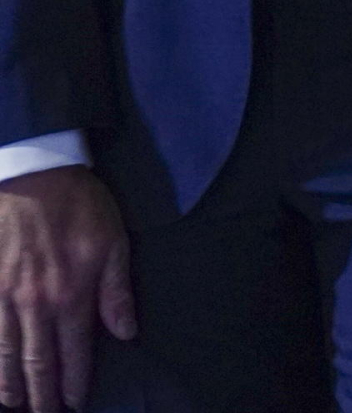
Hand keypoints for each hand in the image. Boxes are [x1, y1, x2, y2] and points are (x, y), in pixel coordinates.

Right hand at [0, 167, 134, 412]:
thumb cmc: (80, 207)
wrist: (34, 175)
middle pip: (36, 362)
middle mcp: (36, 305)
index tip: (75, 403)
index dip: (74, 383)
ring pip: (4, 355)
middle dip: (42, 395)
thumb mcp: (114, 243)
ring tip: (17, 406)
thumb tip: (125, 334)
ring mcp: (4, 298)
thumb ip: (117, 292)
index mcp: (72, 296)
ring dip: (10, 386)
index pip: (73, 353)